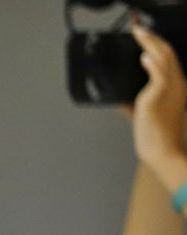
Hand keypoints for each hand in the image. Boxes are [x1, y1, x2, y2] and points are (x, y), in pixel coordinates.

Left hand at [130, 24, 186, 179]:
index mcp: (174, 86)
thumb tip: (116, 98)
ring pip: (164, 57)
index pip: (167, 58)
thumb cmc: (154, 135)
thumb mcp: (142, 114)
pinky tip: (144, 56)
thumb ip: (131, 103)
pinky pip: (160, 73)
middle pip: (167, 52)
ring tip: (139, 31)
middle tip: (137, 25)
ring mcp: (171, 88)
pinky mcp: (161, 95)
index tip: (143, 32)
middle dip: (151, 37)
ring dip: (150, 42)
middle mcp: (176, 83)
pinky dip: (152, 62)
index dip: (155, 43)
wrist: (162, 150)